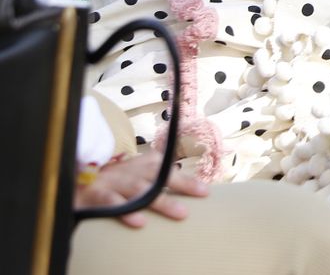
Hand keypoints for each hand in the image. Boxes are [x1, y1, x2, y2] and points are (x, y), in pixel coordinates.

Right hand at [75, 152, 208, 227]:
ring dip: (161, 201)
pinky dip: (126, 212)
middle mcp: (127, 171)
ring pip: (139, 189)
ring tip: (181, 213)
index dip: (186, 178)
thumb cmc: (105, 183)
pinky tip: (140, 222)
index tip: (206, 191)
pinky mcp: (93, 195)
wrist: (65, 182)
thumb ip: (152, 183)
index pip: (166, 169)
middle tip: (202, 194)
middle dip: (182, 184)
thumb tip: (182, 196)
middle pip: (158, 175)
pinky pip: (111, 203)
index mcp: (138, 165)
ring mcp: (111, 181)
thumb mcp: (130, 179)